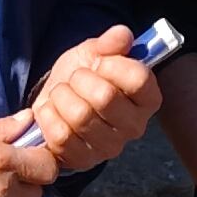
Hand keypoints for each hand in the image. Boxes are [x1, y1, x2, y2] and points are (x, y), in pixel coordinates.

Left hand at [23, 26, 162, 175]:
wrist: (56, 99)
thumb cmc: (81, 76)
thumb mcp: (93, 53)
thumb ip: (109, 43)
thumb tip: (123, 35)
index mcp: (147, 99)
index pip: (139, 79)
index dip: (113, 65)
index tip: (99, 62)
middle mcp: (135, 127)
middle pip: (106, 98)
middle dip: (80, 79)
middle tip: (75, 78)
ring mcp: (110, 147)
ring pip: (80, 116)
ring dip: (62, 96)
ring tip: (61, 93)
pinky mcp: (84, 161)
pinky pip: (61, 136)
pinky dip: (48, 116)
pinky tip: (50, 111)